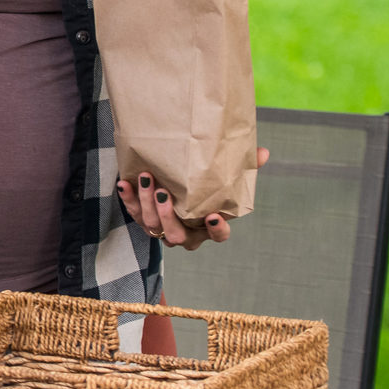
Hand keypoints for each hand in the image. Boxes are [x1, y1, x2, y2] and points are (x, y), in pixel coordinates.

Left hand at [117, 146, 270, 249]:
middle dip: (168, 216)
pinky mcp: (144, 219)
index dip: (216, 230)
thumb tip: (263, 152)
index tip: (213, 217)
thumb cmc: (204, 187)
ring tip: (146, 178)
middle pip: (176, 235)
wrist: (175, 185)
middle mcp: (185, 233)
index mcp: (208, 227)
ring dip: (147, 203)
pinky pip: (134, 213)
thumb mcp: (224, 178)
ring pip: (152, 226)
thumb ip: (244, 167)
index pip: (218, 236)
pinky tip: (125, 183)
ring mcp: (163, 229)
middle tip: (165, 193)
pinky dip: (128, 199)